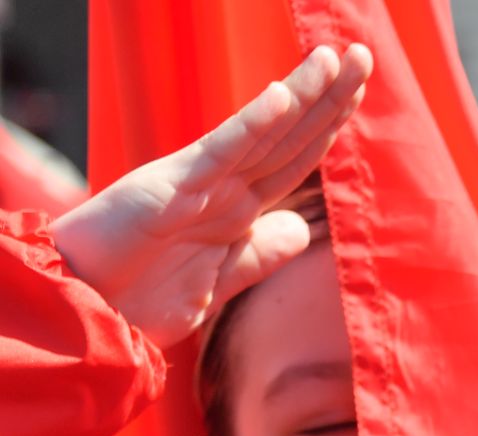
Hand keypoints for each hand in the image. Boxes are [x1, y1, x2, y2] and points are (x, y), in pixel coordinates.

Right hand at [50, 43, 373, 347]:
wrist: (88, 311)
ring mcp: (200, 182)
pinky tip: (282, 95)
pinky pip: (221, 151)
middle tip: (364, 55)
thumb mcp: (218, 283)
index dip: (327, 126)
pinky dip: (252, 124)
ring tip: (333, 58)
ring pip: (262, 132)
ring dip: (301, 94)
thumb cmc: (138, 298)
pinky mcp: (173, 186)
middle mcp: (224, 188)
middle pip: (288, 136)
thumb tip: (302, 230)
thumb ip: (259, 256)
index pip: (293, 158)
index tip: (358, 92)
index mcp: (236, 210)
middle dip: (328, 97)